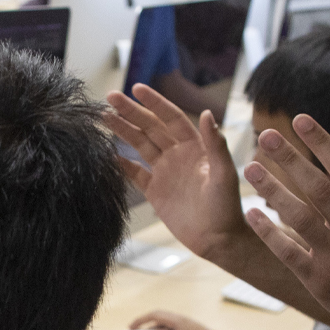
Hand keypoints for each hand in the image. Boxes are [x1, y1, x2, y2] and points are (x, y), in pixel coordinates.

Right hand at [104, 84, 248, 257]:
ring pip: (140, 145)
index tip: (136, 88)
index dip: (154, 102)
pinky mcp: (155, 191)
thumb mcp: (224, 174)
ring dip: (122, 130)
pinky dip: (121, 163)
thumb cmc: (227, 207)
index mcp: (195, 147)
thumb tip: (208, 113)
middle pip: (150, 127)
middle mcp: (178, 155)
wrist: (219, 241)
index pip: (171, 117)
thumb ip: (215, 144)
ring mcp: (165, 172)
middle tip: (110, 96)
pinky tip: (106, 152)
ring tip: (103, 116)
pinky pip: (135, 173)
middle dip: (131, 111)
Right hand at [129, 311, 226, 329]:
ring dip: (153, 329)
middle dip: (144, 323)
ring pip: (164, 323)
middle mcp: (179, 319)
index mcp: (176, 320)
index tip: (131, 328)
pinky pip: (170, 328)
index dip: (140, 320)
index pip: (154, 315)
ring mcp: (184, 324)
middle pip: (158, 316)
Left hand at [241, 121, 329, 329]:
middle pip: (318, 189)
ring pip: (299, 218)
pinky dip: (270, 232)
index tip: (301, 120)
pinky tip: (252, 213)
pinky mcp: (319, 280)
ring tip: (251, 168)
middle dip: (291, 160)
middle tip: (265, 136)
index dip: (322, 142)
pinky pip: (289, 252)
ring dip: (273, 191)